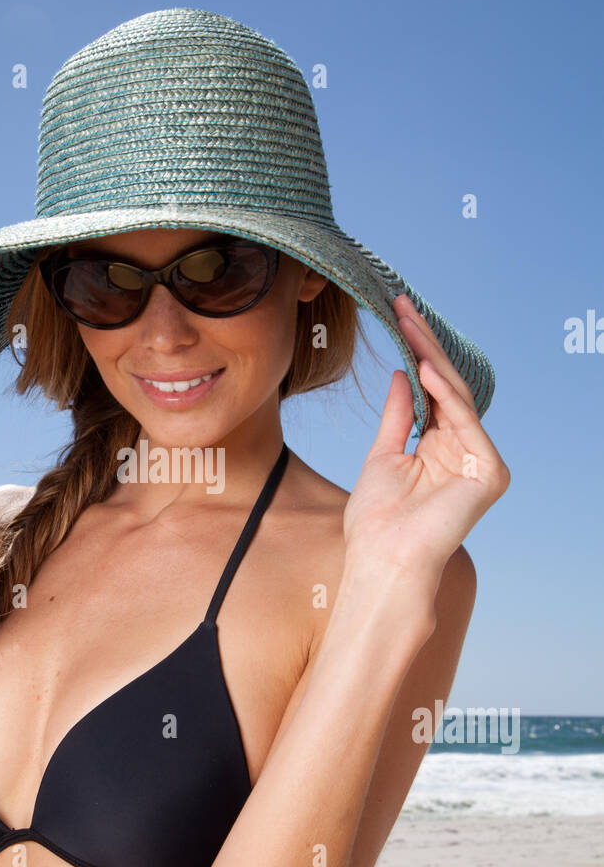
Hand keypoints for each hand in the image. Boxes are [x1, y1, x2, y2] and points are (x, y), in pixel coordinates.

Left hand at [342, 294, 509, 575]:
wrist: (382, 559)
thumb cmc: (377, 520)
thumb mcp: (383, 454)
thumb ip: (399, 415)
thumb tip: (404, 372)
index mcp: (441, 450)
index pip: (432, 393)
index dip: (417, 355)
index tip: (398, 318)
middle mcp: (465, 452)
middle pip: (447, 390)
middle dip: (425, 347)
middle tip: (404, 307)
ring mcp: (480, 462)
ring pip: (458, 399)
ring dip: (431, 360)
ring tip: (409, 325)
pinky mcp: (489, 472)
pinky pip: (466, 421)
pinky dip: (444, 394)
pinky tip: (424, 367)